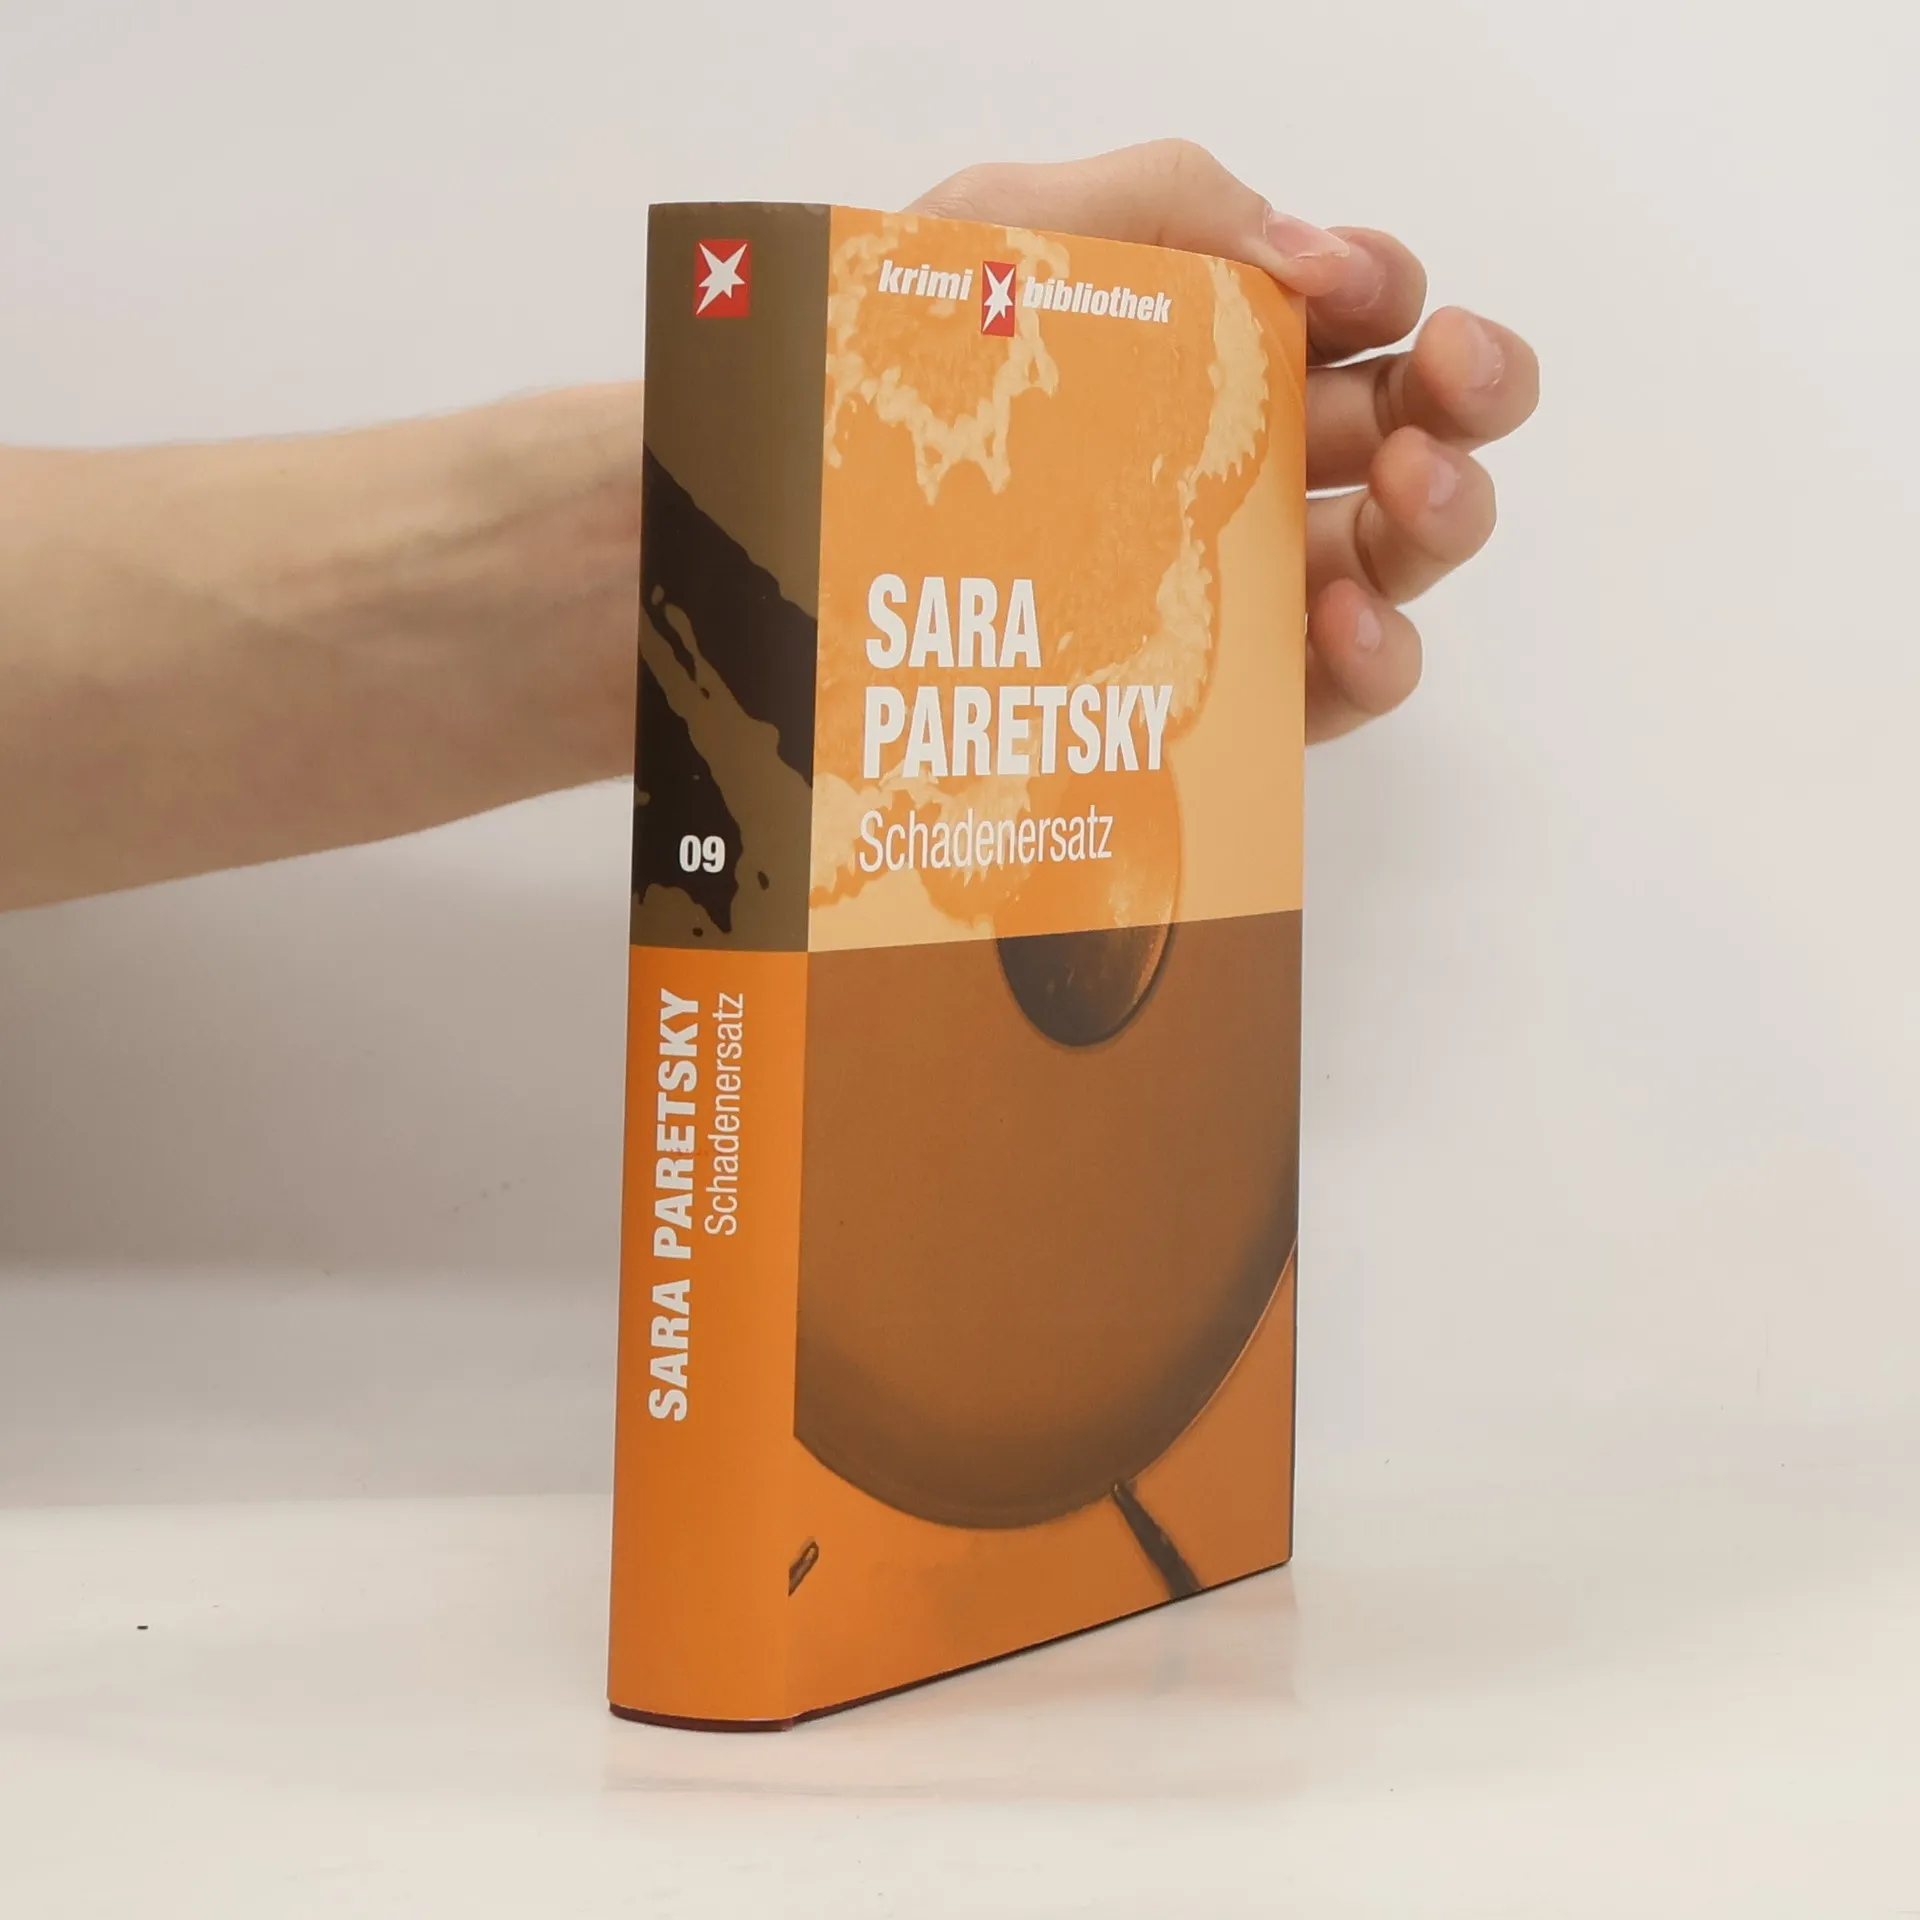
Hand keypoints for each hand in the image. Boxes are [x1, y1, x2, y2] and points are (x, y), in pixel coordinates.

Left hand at [909, 140, 1538, 742]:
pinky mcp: (1213, 696)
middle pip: (1408, 426)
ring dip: (1445, 514)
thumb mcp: (1001, 229)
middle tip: (1451, 381)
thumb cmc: (874, 382)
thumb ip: (1164, 198)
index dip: (1385, 285)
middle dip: (1466, 392)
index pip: (1350, 307)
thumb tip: (1311, 250)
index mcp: (1200, 345)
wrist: (786, 541)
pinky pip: (1333, 689)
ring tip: (1418, 486)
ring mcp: (1232, 582)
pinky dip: (1375, 656)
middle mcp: (1234, 462)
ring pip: (1395, 555)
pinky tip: (1349, 619)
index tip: (1350, 288)